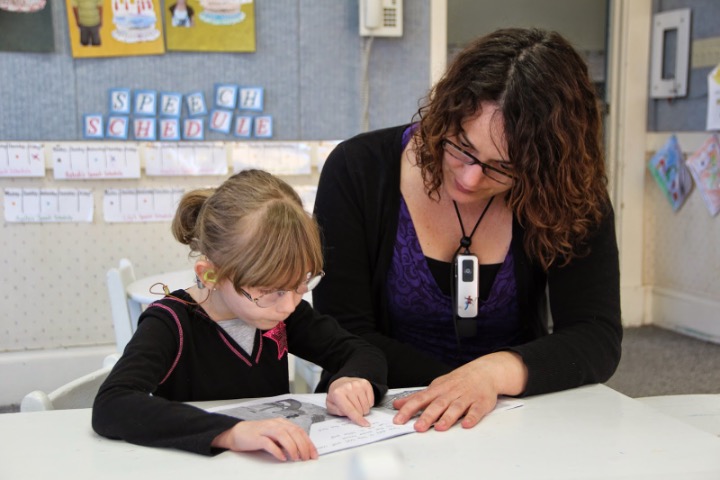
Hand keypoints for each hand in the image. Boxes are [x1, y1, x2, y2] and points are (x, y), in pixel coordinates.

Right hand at [211, 418, 317, 461]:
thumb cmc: (258, 435)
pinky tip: (282, 458)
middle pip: (294, 433)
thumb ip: (287, 440)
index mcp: (282, 423)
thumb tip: (302, 450)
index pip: (300, 431)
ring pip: (283, 435)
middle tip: (306, 458)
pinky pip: (269, 443)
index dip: (309, 443)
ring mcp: (266, 429)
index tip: (314, 454)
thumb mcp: (275, 436)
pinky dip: (277, 451)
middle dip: (303, 446)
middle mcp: (275, 424)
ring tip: (296, 458)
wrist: (237, 433)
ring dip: (292, 448)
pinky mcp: (257, 437)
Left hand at [326, 377, 373, 426]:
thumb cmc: (336, 397)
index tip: (365, 424)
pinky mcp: (365, 383)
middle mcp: (348, 387)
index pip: (350, 409)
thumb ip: (337, 412)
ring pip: (366, 405)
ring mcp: (358, 384)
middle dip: (358, 414)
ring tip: (357, 405)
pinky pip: (371, 400)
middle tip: (353, 411)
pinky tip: (361, 400)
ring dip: (363, 409)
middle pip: (359, 409)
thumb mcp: (331, 406)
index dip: (358, 418)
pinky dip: (368, 403)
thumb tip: (347, 414)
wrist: (340, 384)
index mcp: (337, 394)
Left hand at [392, 351, 526, 431]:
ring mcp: (466, 397)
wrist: (484, 371)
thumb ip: (417, 397)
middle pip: (437, 404)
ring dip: (448, 417)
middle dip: (427, 416)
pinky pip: (476, 411)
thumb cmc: (458, 381)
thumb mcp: (436, 386)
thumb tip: (397, 404)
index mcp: (438, 389)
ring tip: (440, 428)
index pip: (420, 399)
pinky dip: (472, 418)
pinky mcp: (481, 403)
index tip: (398, 419)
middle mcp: (451, 393)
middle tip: (418, 427)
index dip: (408, 409)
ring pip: (456, 407)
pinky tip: (466, 424)